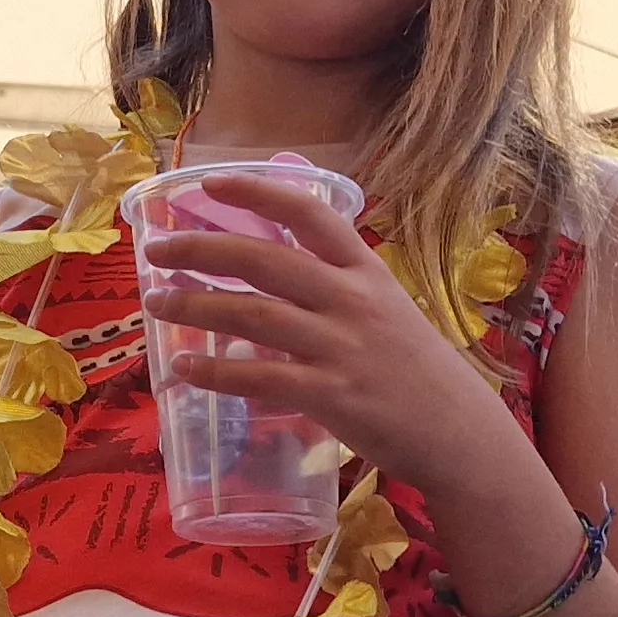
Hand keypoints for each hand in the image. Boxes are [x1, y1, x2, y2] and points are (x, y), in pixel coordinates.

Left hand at [135, 174, 535, 507]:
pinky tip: (183, 368)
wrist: (461, 434)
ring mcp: (343, 348)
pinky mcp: (333, 396)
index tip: (209, 183)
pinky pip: (261, 378)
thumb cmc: (417, 371)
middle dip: (203, 249)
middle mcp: (353, 300)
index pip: (309, 212)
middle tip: (158, 248)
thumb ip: (334, 288)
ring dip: (195, 306)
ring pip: (254, 315)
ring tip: (156, 302)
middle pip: (265, 259)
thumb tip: (270, 271)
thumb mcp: (385, 309)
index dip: (256, 192)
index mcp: (367, 270)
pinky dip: (215, 372)